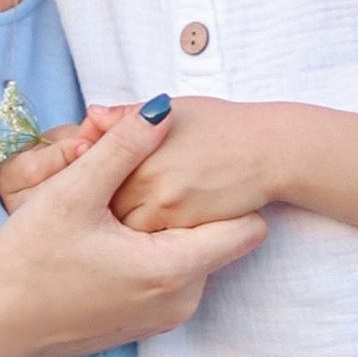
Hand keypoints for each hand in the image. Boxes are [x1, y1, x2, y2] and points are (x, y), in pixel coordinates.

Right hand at [0, 108, 264, 356]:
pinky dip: (150, 254)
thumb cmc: (28, 261)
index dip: (230, 195)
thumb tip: (162, 108)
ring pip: (190, 257)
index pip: (248, 230)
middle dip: (187, 207)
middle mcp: (180, 301)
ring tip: (115, 211)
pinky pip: (168, 280)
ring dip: (164, 229)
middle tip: (135, 186)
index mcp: (173, 269)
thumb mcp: (72, 193)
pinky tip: (106, 240)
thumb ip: (123, 147)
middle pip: (215, 239)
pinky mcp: (144, 325)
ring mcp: (163, 318)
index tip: (198, 172)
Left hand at [108, 99, 281, 232]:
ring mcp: (165, 209)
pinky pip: (151, 246)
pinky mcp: (186, 231)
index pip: (91, 171)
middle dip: (97, 207)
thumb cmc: (221, 125)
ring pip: (122, 232)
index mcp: (136, 149)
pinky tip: (143, 238)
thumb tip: (92, 115)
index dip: (88, 178)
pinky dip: (143, 244)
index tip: (91, 182)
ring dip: (117, 230)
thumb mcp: (173, 111)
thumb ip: (128, 116)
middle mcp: (145, 181)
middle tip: (96, 209)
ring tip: (114, 228)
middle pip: (102, 206)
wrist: (269, 150)